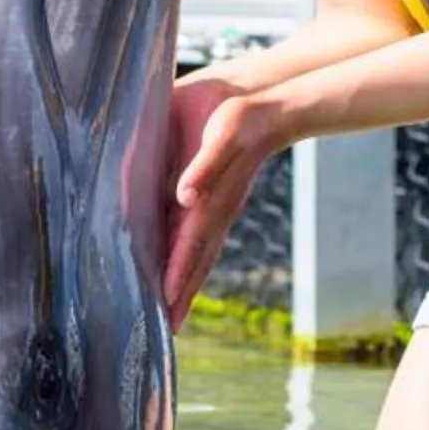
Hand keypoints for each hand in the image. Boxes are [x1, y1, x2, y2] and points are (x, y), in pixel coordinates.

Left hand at [160, 79, 277, 327]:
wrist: (263, 100)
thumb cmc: (243, 115)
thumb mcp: (224, 135)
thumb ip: (205, 166)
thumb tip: (185, 197)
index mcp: (212, 200)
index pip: (189, 248)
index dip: (176, 277)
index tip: (164, 309)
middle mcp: (212, 210)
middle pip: (196, 261)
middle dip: (182, 294)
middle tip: (167, 329)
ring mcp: (212, 205)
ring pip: (196, 252)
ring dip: (183, 281)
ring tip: (170, 309)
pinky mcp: (207, 193)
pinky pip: (192, 234)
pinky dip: (183, 256)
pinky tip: (170, 262)